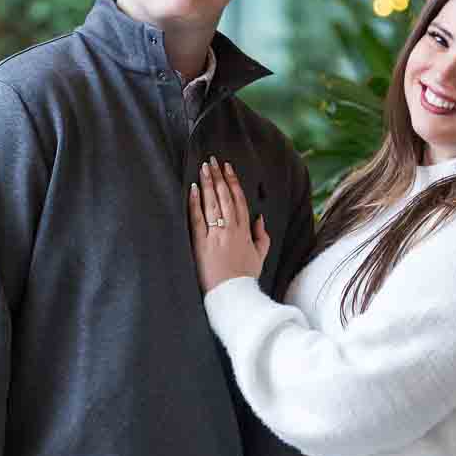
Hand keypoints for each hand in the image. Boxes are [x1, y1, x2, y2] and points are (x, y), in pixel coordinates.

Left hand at [188, 158, 270, 293]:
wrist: (232, 294)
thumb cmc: (245, 277)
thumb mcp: (260, 256)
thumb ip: (262, 236)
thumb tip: (260, 219)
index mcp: (245, 230)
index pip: (239, 200)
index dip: (233, 182)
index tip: (228, 168)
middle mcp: (231, 229)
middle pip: (225, 197)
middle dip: (219, 177)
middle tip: (212, 160)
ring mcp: (216, 235)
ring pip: (212, 203)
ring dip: (208, 184)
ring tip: (203, 168)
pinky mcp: (201, 243)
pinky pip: (198, 219)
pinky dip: (195, 203)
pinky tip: (194, 189)